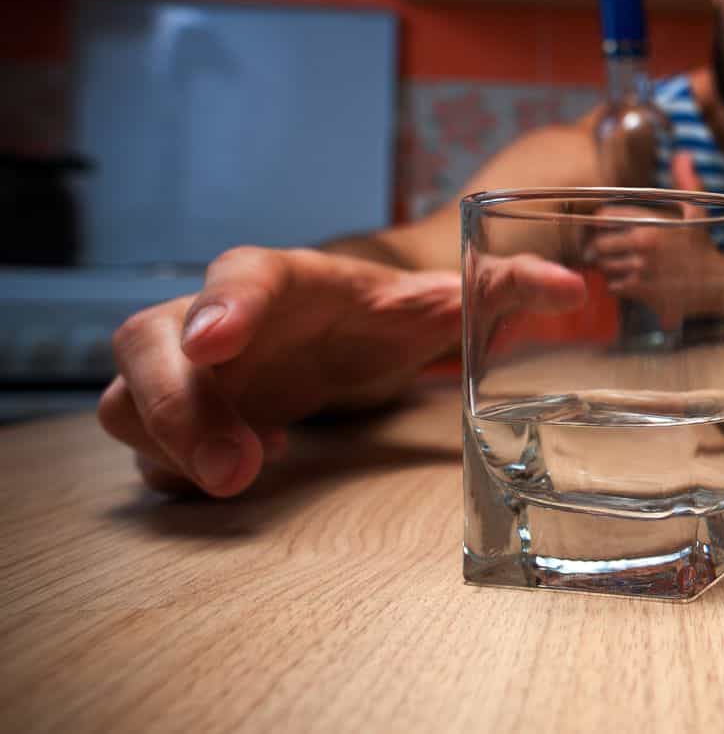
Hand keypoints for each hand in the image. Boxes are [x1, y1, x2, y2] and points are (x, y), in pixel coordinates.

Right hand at [98, 246, 584, 496]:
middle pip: (148, 341)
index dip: (224, 304)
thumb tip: (572, 288)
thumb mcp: (436, 300)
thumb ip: (499, 288)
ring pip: (127, 398)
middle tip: (239, 465)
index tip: (220, 338)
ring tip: (249, 472)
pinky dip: (178, 469)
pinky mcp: (178, 416)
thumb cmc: (375, 311)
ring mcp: (186, 368)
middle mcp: (215, 317)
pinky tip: (246, 472)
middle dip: (179, 403)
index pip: (239, 275)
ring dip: (172, 444)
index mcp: (281, 279)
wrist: (333, 331)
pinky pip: (146, 448)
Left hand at [586, 154, 723, 326]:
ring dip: (608, 267)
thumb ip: (686, 182)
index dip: (598, 221)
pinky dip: (618, 285)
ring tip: (620, 265)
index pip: (604, 216)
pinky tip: (631, 281)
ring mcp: (641, 269)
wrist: (721, 284)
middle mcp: (643, 244)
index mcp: (651, 222)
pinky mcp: (642, 292)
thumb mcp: (697, 210)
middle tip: (606, 250)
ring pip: (604, 267)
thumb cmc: (704, 246)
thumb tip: (683, 155)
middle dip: (599, 248)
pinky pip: (613, 287)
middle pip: (598, 245)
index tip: (603, 227)